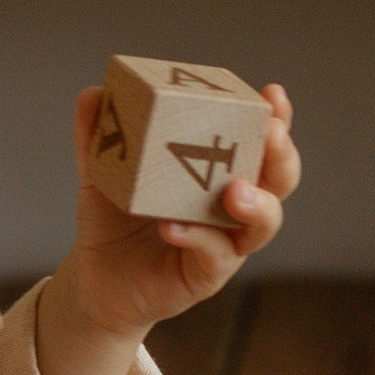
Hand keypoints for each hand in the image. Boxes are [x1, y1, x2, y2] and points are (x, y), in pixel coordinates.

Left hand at [58, 79, 297, 345]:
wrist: (94, 281)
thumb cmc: (112, 222)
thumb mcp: (103, 173)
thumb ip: (99, 135)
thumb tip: (94, 94)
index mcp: (219, 171)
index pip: (259, 140)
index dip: (275, 117)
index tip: (273, 93)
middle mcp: (233, 206)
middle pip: (279, 179)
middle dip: (281, 154)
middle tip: (271, 133)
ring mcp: (226, 243)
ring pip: (264, 223)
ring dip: (257, 203)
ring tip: (235, 191)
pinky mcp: (207, 275)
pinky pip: (215, 256)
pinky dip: (199, 238)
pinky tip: (173, 226)